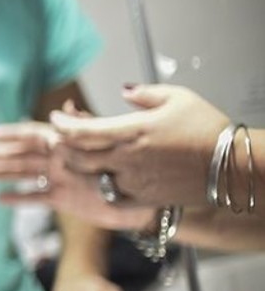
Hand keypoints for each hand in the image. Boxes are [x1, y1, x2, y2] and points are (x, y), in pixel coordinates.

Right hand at [0, 121, 156, 230]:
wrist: (152, 197)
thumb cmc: (136, 163)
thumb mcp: (112, 138)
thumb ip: (86, 125)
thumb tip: (66, 106)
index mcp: (69, 143)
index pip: (35, 135)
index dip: (13, 134)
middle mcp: (60, 159)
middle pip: (23, 155)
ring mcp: (60, 179)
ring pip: (24, 175)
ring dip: (1, 173)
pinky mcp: (65, 199)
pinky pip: (36, 198)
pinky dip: (19, 198)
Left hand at [50, 85, 228, 206]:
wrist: (234, 167)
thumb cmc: (208, 130)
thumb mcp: (178, 97)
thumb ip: (145, 94)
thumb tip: (125, 91)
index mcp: (130, 131)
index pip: (81, 131)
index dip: (62, 125)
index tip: (56, 119)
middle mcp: (126, 159)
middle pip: (77, 156)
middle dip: (62, 148)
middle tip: (57, 140)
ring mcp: (133, 181)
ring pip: (90, 178)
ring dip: (77, 169)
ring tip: (73, 160)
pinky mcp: (144, 199)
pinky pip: (111, 197)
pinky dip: (101, 188)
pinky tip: (100, 181)